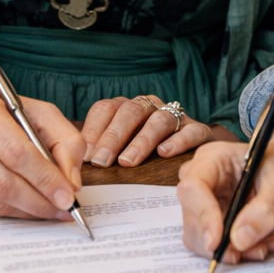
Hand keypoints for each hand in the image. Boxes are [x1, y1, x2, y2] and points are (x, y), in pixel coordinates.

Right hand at [0, 84, 86, 221]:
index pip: (16, 152)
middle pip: (3, 181)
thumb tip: (72, 182)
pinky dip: (8, 212)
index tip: (68, 196)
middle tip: (63, 209)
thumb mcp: (37, 111)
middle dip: (39, 200)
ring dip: (26, 210)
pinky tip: (24, 207)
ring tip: (49, 209)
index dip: (45, 178)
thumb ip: (65, 140)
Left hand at [81, 95, 222, 167]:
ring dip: (141, 140)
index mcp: (126, 108)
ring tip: (128, 161)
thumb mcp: (121, 150)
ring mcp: (175, 116)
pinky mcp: (198, 130)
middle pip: (129, 112)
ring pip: (158, 119)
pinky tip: (164, 152)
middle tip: (101, 161)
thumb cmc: (148, 156)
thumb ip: (101, 152)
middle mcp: (149, 107)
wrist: (197, 157)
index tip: (84, 154)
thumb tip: (75, 166)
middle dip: (112, 137)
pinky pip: (190, 131)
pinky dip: (177, 140)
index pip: (105, 109)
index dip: (93, 130)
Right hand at [176, 113, 273, 263]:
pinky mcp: (212, 220)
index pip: (193, 188)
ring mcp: (204, 202)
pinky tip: (262, 244)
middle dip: (220, 242)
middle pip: (192, 218)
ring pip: (200, 238)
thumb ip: (264, 209)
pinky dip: (237, 252)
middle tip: (255, 249)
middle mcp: (201, 180)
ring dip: (230, 250)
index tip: (217, 242)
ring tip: (265, 245)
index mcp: (212, 159)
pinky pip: (215, 245)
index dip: (203, 216)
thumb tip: (239, 240)